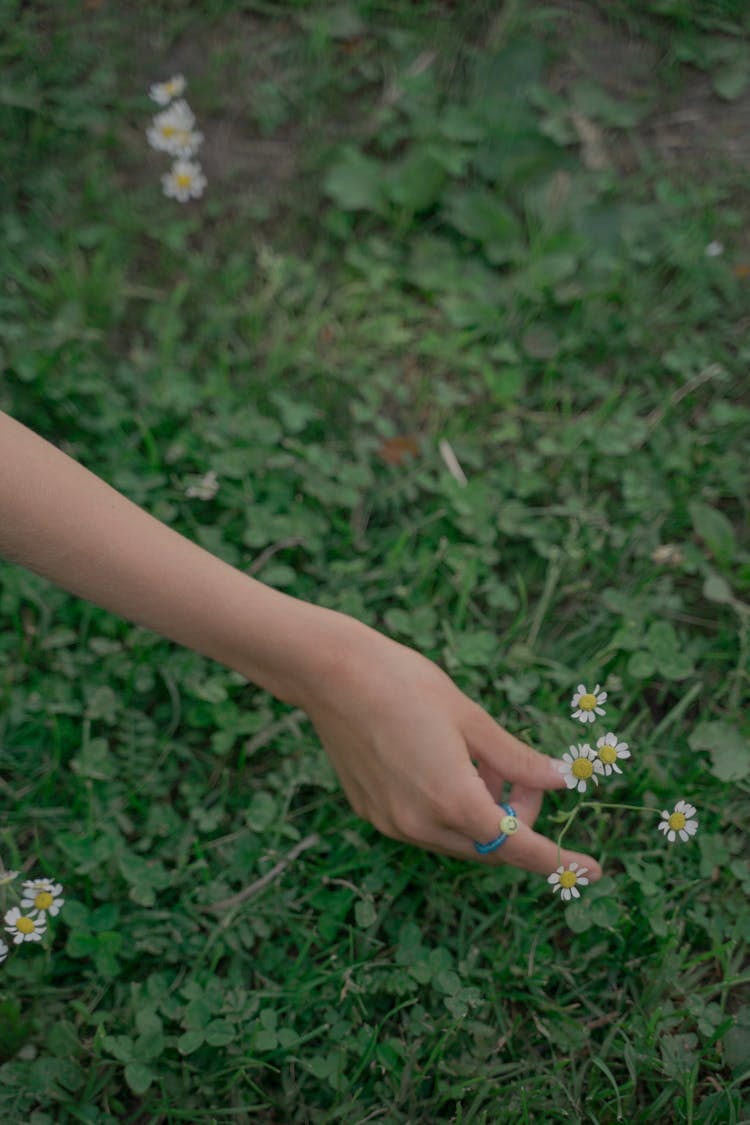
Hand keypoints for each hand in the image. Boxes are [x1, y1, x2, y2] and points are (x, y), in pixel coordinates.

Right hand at [297, 618, 602, 878]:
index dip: (560, 860)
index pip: (520, 848)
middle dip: (519, 821)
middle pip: (491, 847)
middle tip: (525, 776)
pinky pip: (427, 827)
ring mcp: (393, 823)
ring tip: (483, 763)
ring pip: (459, 839)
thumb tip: (558, 780)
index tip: (594, 869)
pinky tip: (449, 766)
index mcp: (453, 800)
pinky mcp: (374, 813)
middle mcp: (421, 824)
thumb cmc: (405, 684)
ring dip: (485, 814)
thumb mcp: (471, 717)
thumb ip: (517, 759)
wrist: (330, 674)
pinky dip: (452, 810)